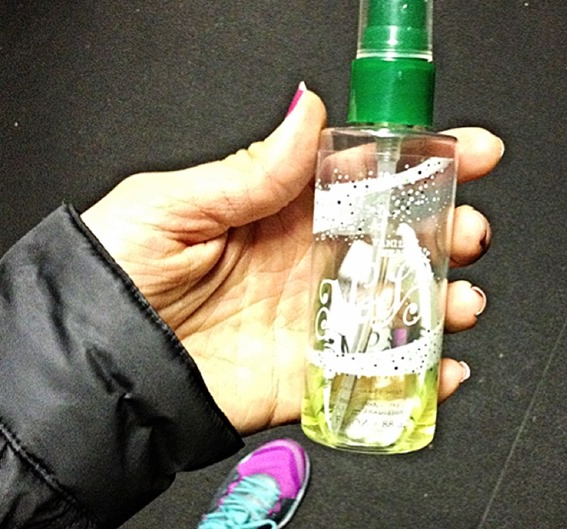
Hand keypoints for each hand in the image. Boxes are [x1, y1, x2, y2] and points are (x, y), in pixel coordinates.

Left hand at [81, 86, 503, 435]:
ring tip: (461, 302)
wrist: (98, 368)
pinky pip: (370, 376)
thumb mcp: (172, 205)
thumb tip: (306, 113)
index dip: (420, 160)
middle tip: (468, 231)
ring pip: (394, 307)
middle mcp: (302, 262)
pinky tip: (443, 368)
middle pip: (393, 241)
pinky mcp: (305, 377)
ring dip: (440, 303)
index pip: (361, 176)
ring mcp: (309, 320)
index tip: (466, 151)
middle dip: (445, 233)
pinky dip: (415, 376)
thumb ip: (248, 170)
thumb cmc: (115, 276)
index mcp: (275, 210)